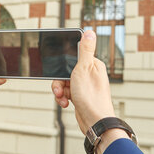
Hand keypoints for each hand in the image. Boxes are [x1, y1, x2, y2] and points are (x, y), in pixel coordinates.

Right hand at [51, 30, 125, 153]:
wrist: (95, 122)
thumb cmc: (91, 97)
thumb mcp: (84, 69)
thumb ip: (85, 49)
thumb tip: (89, 31)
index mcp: (93, 65)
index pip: (73, 57)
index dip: (63, 63)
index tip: (58, 69)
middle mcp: (90, 74)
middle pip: (66, 71)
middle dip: (59, 81)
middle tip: (59, 89)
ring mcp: (85, 86)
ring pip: (64, 83)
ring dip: (60, 91)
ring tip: (62, 98)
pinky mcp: (81, 97)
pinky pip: (67, 93)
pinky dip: (63, 98)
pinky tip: (66, 104)